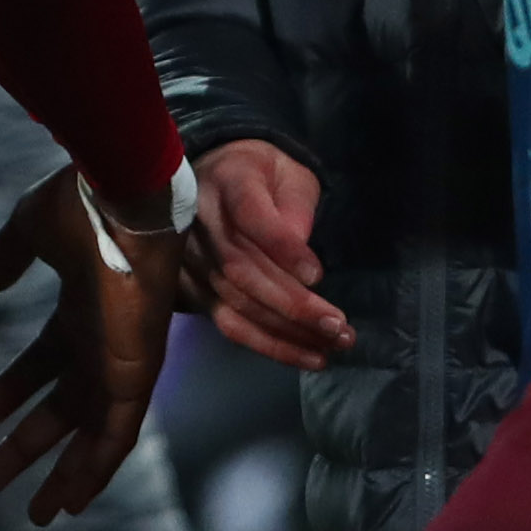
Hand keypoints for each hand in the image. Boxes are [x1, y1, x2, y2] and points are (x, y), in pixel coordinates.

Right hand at [0, 167, 176, 524]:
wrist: (123, 200)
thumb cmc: (82, 207)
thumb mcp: (30, 231)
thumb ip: (5, 258)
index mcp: (81, 311)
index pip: (48, 362)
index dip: (18, 389)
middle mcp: (103, 344)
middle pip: (65, 409)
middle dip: (32, 444)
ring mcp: (122, 364)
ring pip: (93, 435)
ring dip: (64, 473)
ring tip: (36, 512)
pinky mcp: (135, 377)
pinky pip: (118, 437)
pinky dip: (97, 470)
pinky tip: (73, 500)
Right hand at [189, 139, 350, 370]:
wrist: (219, 176)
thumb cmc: (265, 176)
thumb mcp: (291, 175)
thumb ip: (298, 208)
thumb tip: (302, 268)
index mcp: (228, 180)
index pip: (250, 216)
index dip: (281, 248)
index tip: (318, 275)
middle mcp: (200, 221)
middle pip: (241, 270)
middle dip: (292, 303)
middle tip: (339, 326)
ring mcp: (191, 258)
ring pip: (235, 302)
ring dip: (286, 331)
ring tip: (332, 345)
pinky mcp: (192, 288)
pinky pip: (228, 323)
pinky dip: (268, 345)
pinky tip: (307, 355)